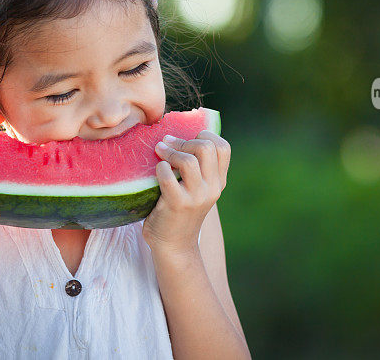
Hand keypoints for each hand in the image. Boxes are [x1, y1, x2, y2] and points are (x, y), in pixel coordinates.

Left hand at [142, 130, 230, 255]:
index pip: (223, 147)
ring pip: (188, 160)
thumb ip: (196, 167)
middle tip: (168, 144)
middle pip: (206, 147)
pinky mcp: (177, 204)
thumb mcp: (196, 188)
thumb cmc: (179, 211)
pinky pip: (167, 175)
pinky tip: (156, 171)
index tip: (187, 138)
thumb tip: (176, 133)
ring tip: (159, 151)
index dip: (205, 135)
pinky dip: (160, 168)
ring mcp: (196, 197)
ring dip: (170, 151)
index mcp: (219, 181)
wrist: (174, 245)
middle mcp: (212, 188)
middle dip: (184, 140)